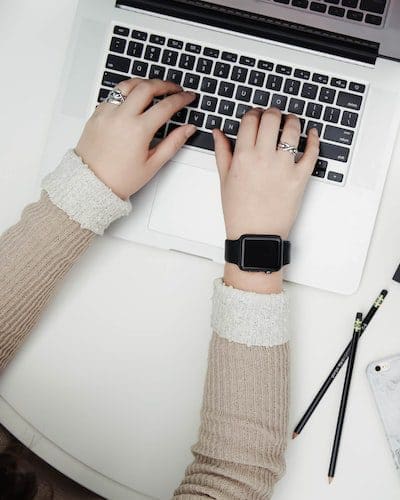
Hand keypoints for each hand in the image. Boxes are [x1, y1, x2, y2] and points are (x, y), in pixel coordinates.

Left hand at [76, 78, 196, 199]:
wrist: (92, 183)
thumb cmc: (120, 179)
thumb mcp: (153, 164)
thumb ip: (173, 143)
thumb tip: (188, 129)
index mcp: (138, 130)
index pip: (166, 106)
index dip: (181, 99)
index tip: (188, 97)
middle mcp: (122, 117)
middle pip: (147, 87)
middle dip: (165, 84)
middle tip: (175, 88)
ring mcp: (107, 113)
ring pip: (128, 85)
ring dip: (144, 83)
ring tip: (154, 87)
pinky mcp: (97, 114)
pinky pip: (114, 94)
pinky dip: (127, 92)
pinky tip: (134, 98)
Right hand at [213, 107, 318, 292]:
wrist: (255, 235)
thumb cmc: (239, 212)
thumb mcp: (224, 180)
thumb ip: (222, 152)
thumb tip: (218, 132)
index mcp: (243, 156)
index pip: (250, 120)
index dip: (253, 113)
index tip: (255, 116)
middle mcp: (264, 158)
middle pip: (271, 118)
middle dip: (272, 112)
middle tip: (273, 116)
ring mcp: (284, 167)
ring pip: (292, 129)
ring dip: (292, 120)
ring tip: (290, 122)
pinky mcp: (300, 177)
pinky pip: (312, 152)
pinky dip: (314, 139)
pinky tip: (312, 134)